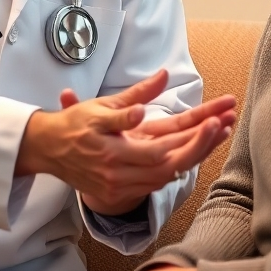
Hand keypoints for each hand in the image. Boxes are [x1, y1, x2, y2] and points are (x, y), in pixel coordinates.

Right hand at [62, 89, 236, 215]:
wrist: (46, 151)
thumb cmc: (73, 125)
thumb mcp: (102, 106)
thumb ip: (135, 96)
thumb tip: (162, 77)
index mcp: (114, 152)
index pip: (162, 151)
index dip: (190, 138)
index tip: (214, 120)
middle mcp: (119, 174)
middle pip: (171, 167)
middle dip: (202, 145)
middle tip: (225, 124)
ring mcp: (119, 186)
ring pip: (166, 177)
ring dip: (194, 155)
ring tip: (220, 132)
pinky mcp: (118, 193)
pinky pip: (154, 183)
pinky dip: (176, 167)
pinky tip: (195, 151)